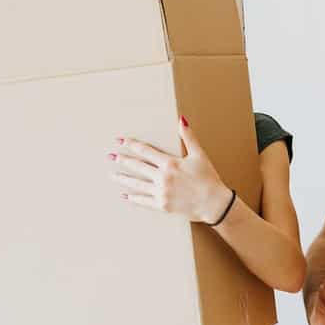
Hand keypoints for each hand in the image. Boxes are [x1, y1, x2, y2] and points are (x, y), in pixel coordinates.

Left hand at [109, 116, 233, 223]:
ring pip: (137, 184)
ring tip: (112, 175)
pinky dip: (133, 198)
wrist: (214, 203)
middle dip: (122, 160)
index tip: (121, 141)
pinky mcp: (162, 205)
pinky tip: (125, 196)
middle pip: (137, 166)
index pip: (146, 151)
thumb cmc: (208, 179)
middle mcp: (163, 178)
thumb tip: (181, 119)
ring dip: (123, 179)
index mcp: (170, 163)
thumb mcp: (199, 155)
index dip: (132, 145)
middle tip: (110, 156)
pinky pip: (144, 201)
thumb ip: (188, 137)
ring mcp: (161, 192)